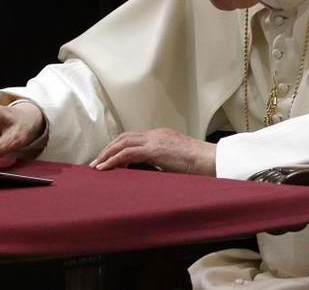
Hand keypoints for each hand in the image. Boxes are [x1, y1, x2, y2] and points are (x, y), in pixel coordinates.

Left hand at [90, 128, 215, 175]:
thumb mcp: (177, 162)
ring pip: (122, 143)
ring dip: (107, 154)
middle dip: (108, 149)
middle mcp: (156, 134)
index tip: (108, 158)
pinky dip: (113, 160)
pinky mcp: (154, 150)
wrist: (211, 161)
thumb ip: (162, 163)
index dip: (119, 146)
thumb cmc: (199, 166)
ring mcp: (155, 140)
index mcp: (162, 135)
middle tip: (97, 161)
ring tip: (96, 166)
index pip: (134, 137)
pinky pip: (127, 153)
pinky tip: (104, 168)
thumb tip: (151, 173)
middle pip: (124, 137)